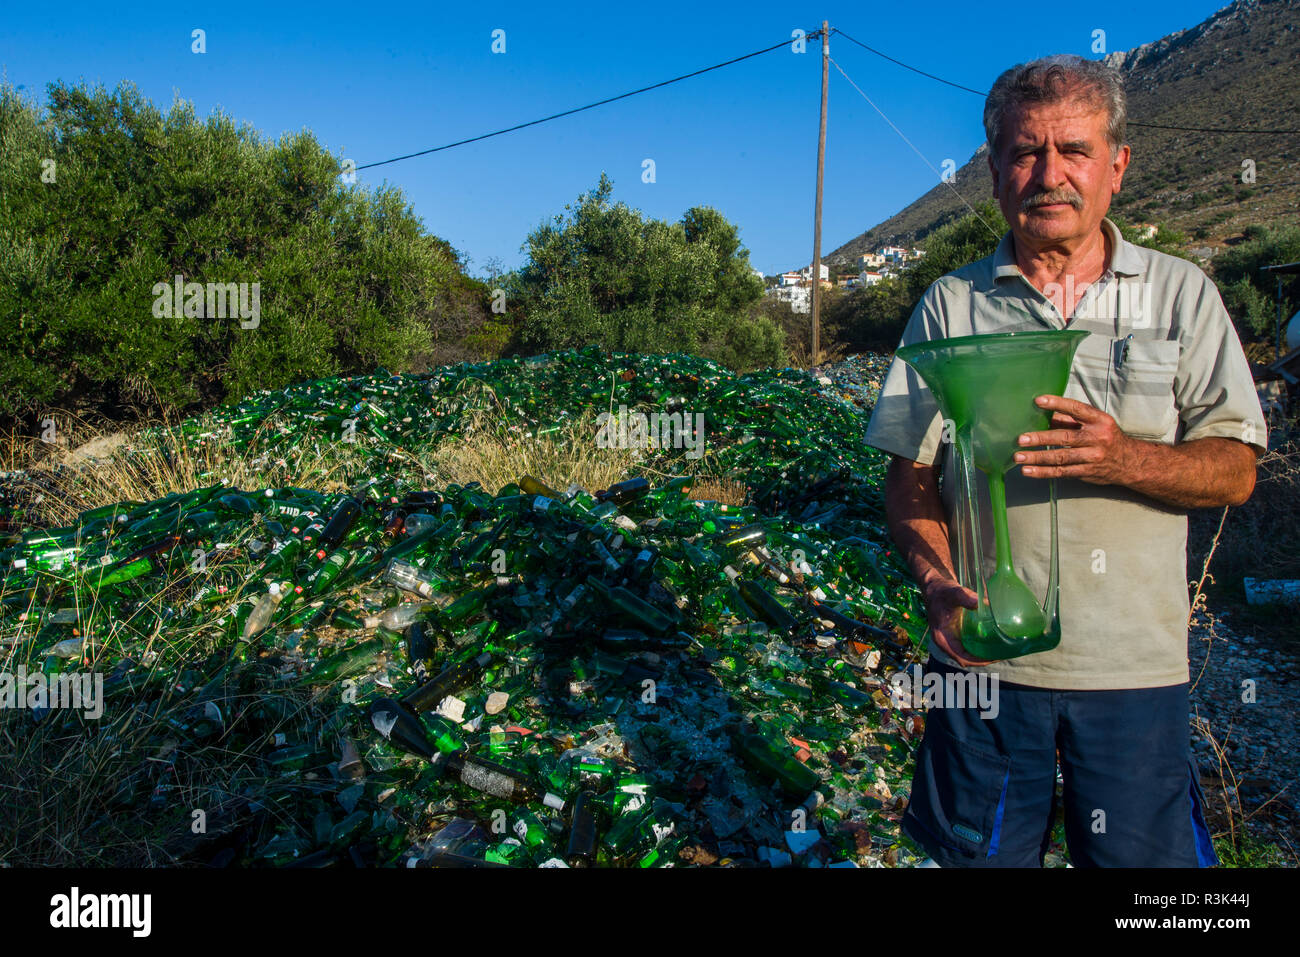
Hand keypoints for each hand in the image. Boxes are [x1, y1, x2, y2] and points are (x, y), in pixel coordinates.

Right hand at [922, 575, 995, 667]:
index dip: (978, 661)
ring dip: (982, 655)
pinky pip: (969, 646)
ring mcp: (951, 639)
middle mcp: (946, 642)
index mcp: (942, 638)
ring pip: (968, 654)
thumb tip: (980, 602)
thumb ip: (965, 597)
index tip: (993, 658)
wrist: (935, 587)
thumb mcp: (952, 594)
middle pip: (966, 659)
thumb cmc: (941, 591)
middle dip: (983, 660)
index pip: (961, 657)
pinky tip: (991, 642)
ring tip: (999, 651)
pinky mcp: (956, 634)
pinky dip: (979, 647)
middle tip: (1001, 654)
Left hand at [1014, 394, 1139, 484]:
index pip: (1077, 409)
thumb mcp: (1095, 423)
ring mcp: (1092, 457)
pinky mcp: (1086, 472)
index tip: (1038, 401)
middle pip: (1065, 437)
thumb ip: (1070, 419)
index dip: (1058, 404)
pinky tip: (1028, 471)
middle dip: (1041, 438)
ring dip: (1037, 458)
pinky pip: (1061, 472)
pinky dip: (1043, 472)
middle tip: (1021, 439)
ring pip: (1061, 457)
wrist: (1130, 462)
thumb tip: (1044, 413)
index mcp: (1099, 420)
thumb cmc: (1106, 437)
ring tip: (1019, 457)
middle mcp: (1097, 438)